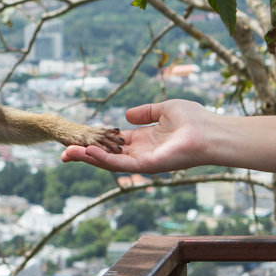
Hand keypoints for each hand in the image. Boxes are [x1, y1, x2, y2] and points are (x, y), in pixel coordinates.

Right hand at [61, 100, 210, 173]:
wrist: (211, 132)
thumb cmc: (195, 120)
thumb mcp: (164, 109)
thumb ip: (145, 112)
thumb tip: (125, 116)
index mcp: (145, 140)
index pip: (115, 143)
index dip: (97, 141)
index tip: (79, 139)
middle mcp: (142, 153)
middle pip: (108, 155)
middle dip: (86, 154)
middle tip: (64, 152)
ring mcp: (143, 161)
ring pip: (110, 162)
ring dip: (88, 158)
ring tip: (68, 153)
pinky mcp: (147, 166)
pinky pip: (121, 164)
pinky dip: (102, 159)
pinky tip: (87, 152)